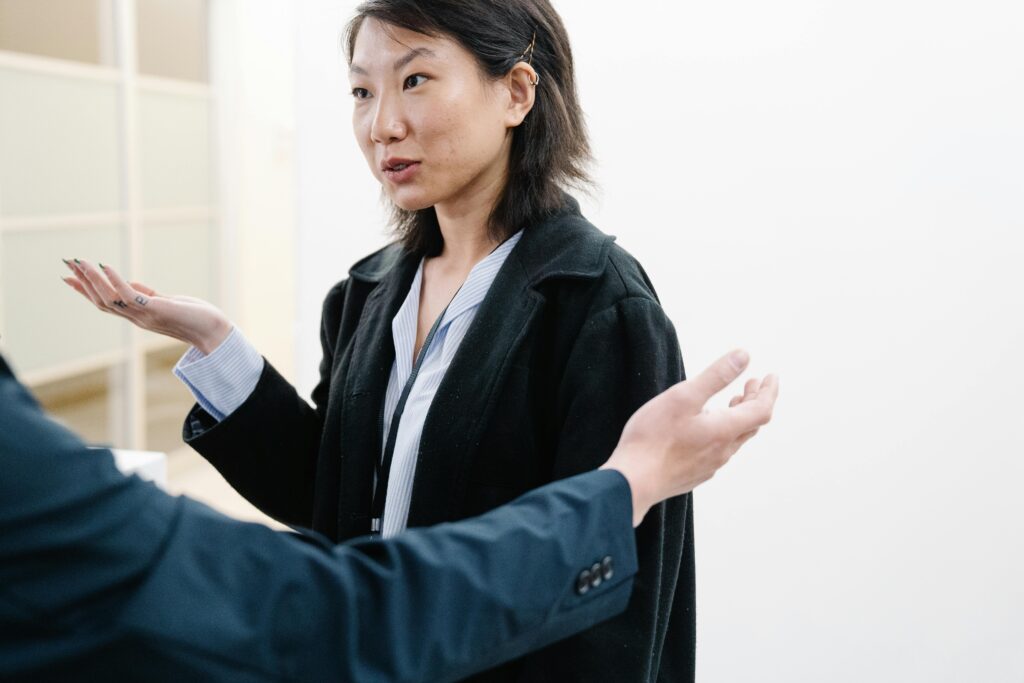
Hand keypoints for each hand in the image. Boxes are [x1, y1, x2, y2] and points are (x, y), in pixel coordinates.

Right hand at [61, 259, 231, 354]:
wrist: (214, 331)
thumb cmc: (194, 316)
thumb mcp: (165, 302)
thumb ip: (146, 295)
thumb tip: (129, 283)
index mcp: (137, 316)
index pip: (105, 303)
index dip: (85, 290)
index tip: (67, 277)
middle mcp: (137, 318)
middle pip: (101, 301)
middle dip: (83, 282)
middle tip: (67, 262)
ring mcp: (145, 315)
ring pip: (110, 298)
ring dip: (93, 279)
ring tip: (80, 262)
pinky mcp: (157, 309)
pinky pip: (130, 296)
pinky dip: (116, 281)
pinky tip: (105, 266)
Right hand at [601, 350, 778, 525]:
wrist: (633, 481)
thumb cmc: (654, 438)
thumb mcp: (683, 397)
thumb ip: (715, 376)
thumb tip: (744, 356)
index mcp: (724, 430)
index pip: (761, 410)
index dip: (769, 391)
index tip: (770, 376)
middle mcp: (723, 451)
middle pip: (751, 425)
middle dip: (755, 401)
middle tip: (752, 384)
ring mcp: (709, 466)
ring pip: (735, 439)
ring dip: (739, 418)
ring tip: (733, 403)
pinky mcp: (695, 474)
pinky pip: (718, 452)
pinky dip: (722, 433)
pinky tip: (705, 429)